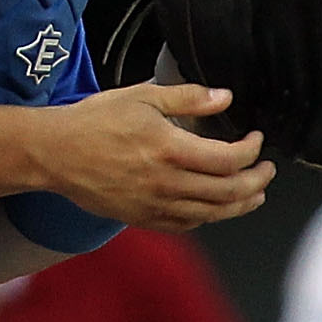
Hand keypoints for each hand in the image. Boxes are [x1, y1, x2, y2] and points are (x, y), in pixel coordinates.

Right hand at [32, 84, 273, 231]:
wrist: (55, 153)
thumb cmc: (93, 122)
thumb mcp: (142, 96)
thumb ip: (187, 98)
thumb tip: (224, 99)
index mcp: (169, 149)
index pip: (230, 159)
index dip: (252, 151)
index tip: (256, 139)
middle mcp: (166, 182)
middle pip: (229, 192)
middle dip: (257, 181)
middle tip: (267, 170)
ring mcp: (154, 205)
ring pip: (212, 214)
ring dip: (240, 205)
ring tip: (254, 195)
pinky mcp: (142, 218)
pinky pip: (186, 225)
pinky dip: (208, 218)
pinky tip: (215, 208)